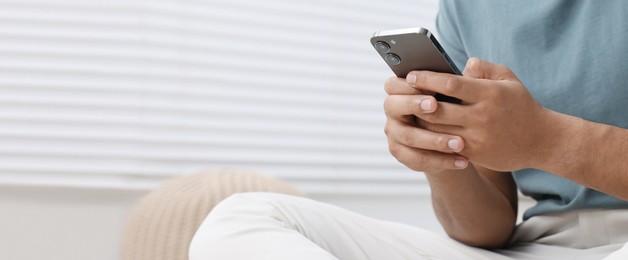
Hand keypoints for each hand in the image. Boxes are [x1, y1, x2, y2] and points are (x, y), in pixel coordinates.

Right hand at [383, 75, 468, 173]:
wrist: (453, 138)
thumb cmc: (455, 106)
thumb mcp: (459, 91)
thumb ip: (462, 79)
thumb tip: (472, 67)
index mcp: (401, 90)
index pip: (393, 84)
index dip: (408, 85)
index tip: (429, 86)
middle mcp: (393, 110)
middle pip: (393, 106)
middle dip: (414, 105)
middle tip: (435, 106)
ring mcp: (395, 133)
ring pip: (409, 136)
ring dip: (434, 139)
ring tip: (460, 142)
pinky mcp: (403, 154)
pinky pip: (418, 159)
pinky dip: (441, 161)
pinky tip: (462, 161)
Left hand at [406, 58, 550, 171]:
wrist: (541, 141)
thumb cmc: (520, 105)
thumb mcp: (508, 79)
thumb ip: (484, 68)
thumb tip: (462, 65)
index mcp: (489, 94)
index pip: (450, 84)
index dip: (427, 79)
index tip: (411, 75)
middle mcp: (482, 116)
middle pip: (437, 110)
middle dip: (416, 102)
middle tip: (402, 95)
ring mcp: (477, 138)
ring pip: (436, 130)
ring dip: (419, 122)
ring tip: (407, 112)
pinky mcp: (474, 154)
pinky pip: (444, 146)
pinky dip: (430, 138)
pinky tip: (420, 130)